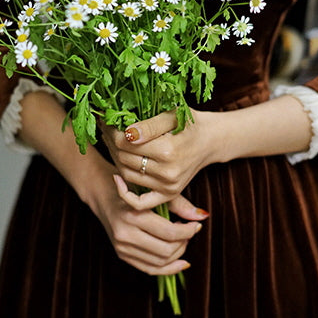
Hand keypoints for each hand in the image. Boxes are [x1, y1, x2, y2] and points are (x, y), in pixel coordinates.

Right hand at [88, 167, 203, 275]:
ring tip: (181, 240)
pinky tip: (181, 262)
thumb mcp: (155, 192)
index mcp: (134, 215)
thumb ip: (180, 204)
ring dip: (177, 254)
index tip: (196, 225)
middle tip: (188, 231)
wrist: (103, 194)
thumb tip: (203, 216)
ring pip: (159, 262)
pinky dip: (168, 269)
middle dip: (183, 243)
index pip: (169, 233)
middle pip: (166, 251)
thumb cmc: (132, 188)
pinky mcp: (122, 255)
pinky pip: (149, 269)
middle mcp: (125, 234)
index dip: (188, 231)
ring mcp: (122, 247)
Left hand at [100, 109, 216, 209]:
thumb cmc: (190, 123)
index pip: (126, 143)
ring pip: (128, 175)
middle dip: (112, 143)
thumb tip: (128, 134)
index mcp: (168, 150)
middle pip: (124, 159)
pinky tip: (117, 178)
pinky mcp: (169, 194)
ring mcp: (168, 186)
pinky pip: (140, 202)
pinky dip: (125, 194)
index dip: (113, 132)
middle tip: (108, 131)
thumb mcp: (172, 115)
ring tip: (114, 145)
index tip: (109, 122)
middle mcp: (168, 172)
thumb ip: (150, 125)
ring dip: (116, 160)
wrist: (209, 140)